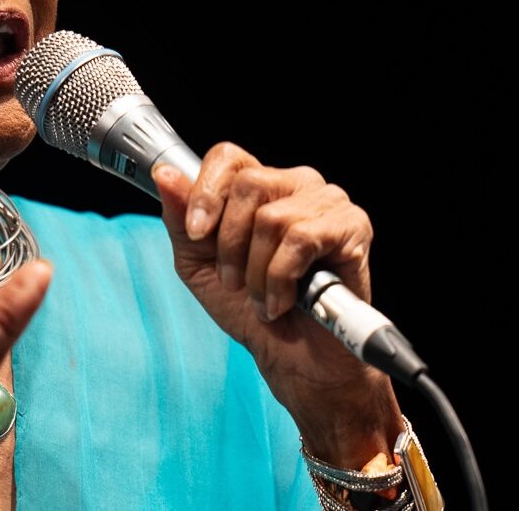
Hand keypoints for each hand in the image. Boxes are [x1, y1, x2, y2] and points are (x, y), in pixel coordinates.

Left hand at [152, 144, 402, 467]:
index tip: (197, 234)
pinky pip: (302, 239)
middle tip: (236, 282)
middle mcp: (297, 185)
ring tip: (264, 298)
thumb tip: (165, 175)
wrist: (295, 361)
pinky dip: (282, 279)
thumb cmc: (252, 312)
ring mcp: (329, 203)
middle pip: (248, 183)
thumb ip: (182, 221)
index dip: (205, 192)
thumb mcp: (200, 266)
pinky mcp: (353, 227)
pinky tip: (286, 301)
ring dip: (257, 272)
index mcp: (262, 187)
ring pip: (272, 217)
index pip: (228, 157)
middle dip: (230, 244)